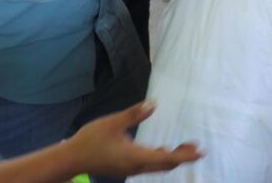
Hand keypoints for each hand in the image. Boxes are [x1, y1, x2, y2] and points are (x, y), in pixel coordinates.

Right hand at [64, 102, 202, 177]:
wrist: (72, 158)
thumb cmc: (91, 140)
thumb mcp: (113, 123)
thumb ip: (134, 114)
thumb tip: (153, 103)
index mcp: (137, 157)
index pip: (167, 158)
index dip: (185, 155)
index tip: (199, 151)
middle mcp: (137, 166)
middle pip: (165, 165)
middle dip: (182, 157)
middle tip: (197, 149)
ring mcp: (130, 168)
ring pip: (157, 166)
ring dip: (172, 158)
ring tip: (184, 148)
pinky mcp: (125, 166)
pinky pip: (149, 165)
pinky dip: (161, 158)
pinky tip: (162, 150)